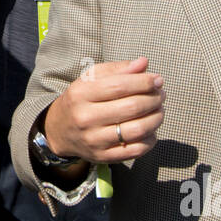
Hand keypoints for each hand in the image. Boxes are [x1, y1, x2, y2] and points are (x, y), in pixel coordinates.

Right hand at [43, 57, 164, 164]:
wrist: (59, 130)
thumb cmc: (81, 99)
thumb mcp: (91, 79)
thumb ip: (117, 69)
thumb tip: (143, 63)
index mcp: (81, 94)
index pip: (120, 86)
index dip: (144, 82)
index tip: (157, 80)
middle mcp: (85, 118)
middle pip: (132, 107)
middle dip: (154, 99)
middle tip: (161, 95)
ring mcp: (94, 140)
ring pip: (138, 129)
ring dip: (156, 118)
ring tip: (159, 110)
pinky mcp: (103, 157)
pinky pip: (137, 150)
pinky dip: (151, 139)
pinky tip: (151, 129)